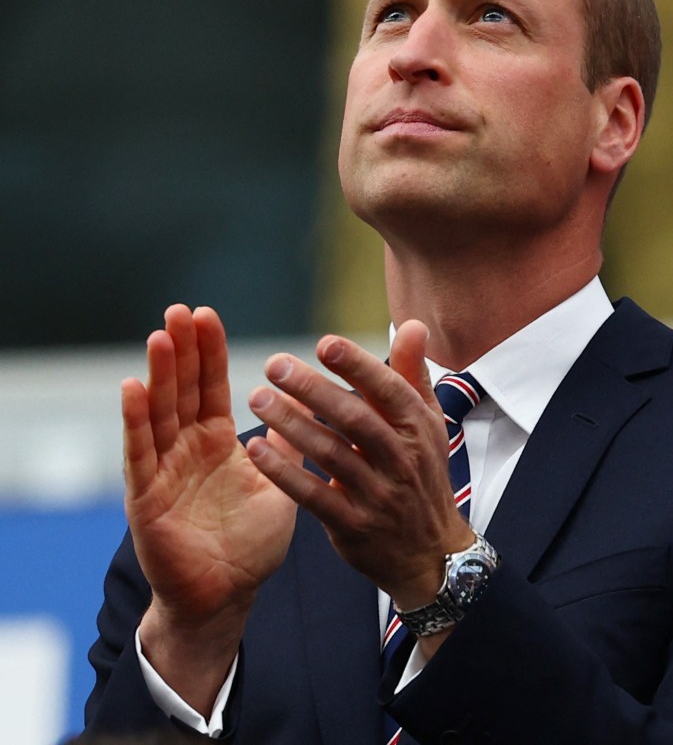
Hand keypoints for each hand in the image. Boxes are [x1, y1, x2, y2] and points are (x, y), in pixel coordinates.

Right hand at [123, 304, 300, 711]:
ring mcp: (162, 470)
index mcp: (215, 441)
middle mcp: (185, 448)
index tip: (207, 314)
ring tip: (161, 335)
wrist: (227, 596)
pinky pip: (139, 455)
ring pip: (158, 413)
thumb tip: (306, 397)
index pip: (209, 386)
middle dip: (181, 350)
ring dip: (158, 374)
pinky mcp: (146, 498)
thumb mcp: (278, 482)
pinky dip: (135, 422)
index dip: (208, 351)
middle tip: (180, 310)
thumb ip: (289, 441)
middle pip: (181, 389)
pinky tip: (132, 388)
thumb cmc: (250, 543)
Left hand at [246, 320, 473, 612]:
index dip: (357, 366)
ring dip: (292, 425)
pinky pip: (313, 497)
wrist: (429, 554)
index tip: (324, 343)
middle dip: (314, 389)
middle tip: (275, 365)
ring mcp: (378, 496)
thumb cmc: (422, 475)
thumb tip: (413, 325)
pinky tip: (256, 449)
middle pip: (356, 419)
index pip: (389, 390)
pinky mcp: (353, 526)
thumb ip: (412, 375)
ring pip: (332, 455)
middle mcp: (401, 460)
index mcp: (418, 428)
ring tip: (257, 398)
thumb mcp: (428, 426)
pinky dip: (284, 473)